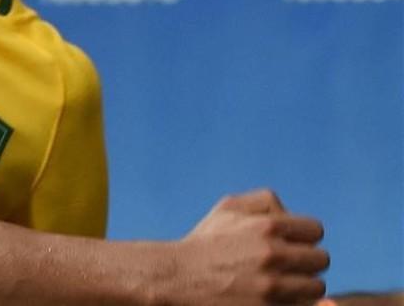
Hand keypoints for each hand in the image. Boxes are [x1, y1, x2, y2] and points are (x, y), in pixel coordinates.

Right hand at [173, 189, 328, 304]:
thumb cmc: (205, 243)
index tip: (289, 244)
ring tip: (278, 283)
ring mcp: (272, 287)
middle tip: (284, 266)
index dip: (302, 237)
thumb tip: (293, 214)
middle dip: (304, 262)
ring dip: (301, 286)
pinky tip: (272, 296)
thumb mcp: (228, 209)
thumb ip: (265, 201)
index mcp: (267, 226)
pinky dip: (291, 302)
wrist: (176, 279)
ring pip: (315, 287)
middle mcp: (273, 255)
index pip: (315, 230)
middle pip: (320, 259)